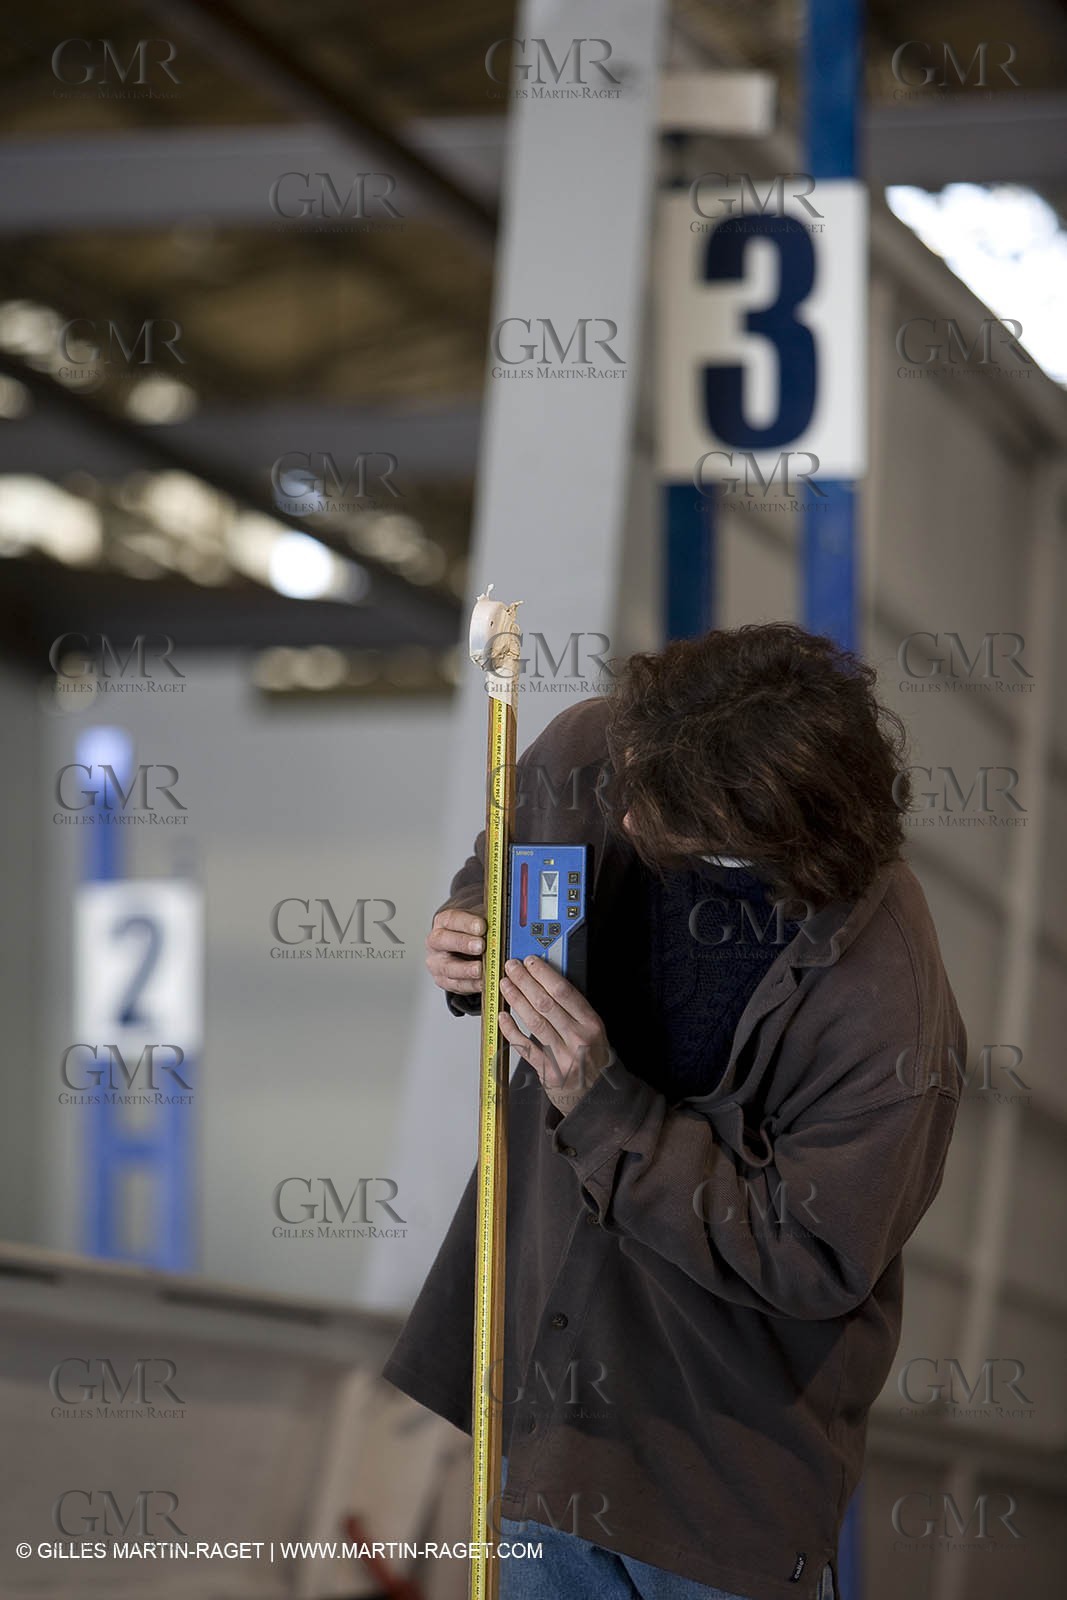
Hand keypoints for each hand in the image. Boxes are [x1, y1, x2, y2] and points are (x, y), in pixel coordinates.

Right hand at [425, 908, 485, 994]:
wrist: (459, 950)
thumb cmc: (470, 934)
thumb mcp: (478, 922)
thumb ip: (488, 921)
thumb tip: (506, 922)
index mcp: (443, 922)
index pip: (452, 919)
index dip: (467, 923)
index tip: (482, 926)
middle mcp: (436, 942)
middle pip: (444, 941)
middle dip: (463, 944)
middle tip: (481, 946)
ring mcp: (437, 963)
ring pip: (448, 967)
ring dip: (466, 969)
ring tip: (481, 969)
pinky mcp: (444, 981)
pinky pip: (457, 985)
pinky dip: (472, 985)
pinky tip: (484, 982)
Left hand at [499, 955, 611, 1113]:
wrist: (597, 1096)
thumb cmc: (593, 1058)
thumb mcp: (594, 1030)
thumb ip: (575, 1009)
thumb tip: (547, 981)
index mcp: (592, 1023)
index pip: (564, 992)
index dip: (544, 974)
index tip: (530, 961)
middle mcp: (578, 1038)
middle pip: (546, 1003)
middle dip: (525, 981)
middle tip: (511, 967)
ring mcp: (562, 1056)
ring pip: (534, 1022)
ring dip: (516, 1000)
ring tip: (505, 985)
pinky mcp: (548, 1071)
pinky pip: (526, 1047)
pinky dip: (512, 1031)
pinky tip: (502, 1017)